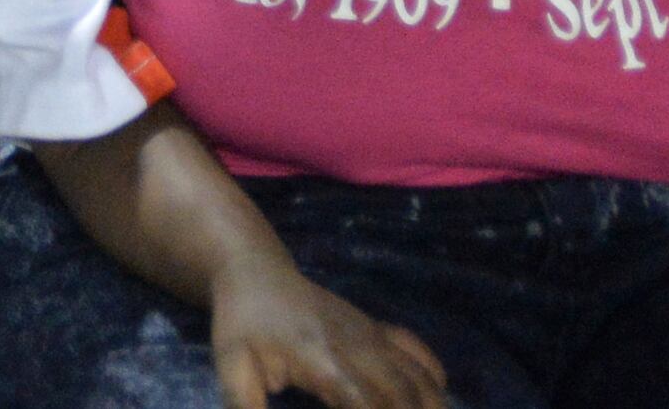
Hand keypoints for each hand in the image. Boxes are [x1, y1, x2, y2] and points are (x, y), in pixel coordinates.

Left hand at [206, 257, 445, 408]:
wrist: (255, 272)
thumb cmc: (242, 324)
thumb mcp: (232, 366)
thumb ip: (245, 405)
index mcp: (325, 363)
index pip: (366, 405)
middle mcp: (359, 349)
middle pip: (404, 396)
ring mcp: (371, 335)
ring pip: (419, 376)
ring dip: (431, 405)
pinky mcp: (375, 327)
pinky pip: (417, 350)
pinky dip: (432, 375)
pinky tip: (436, 396)